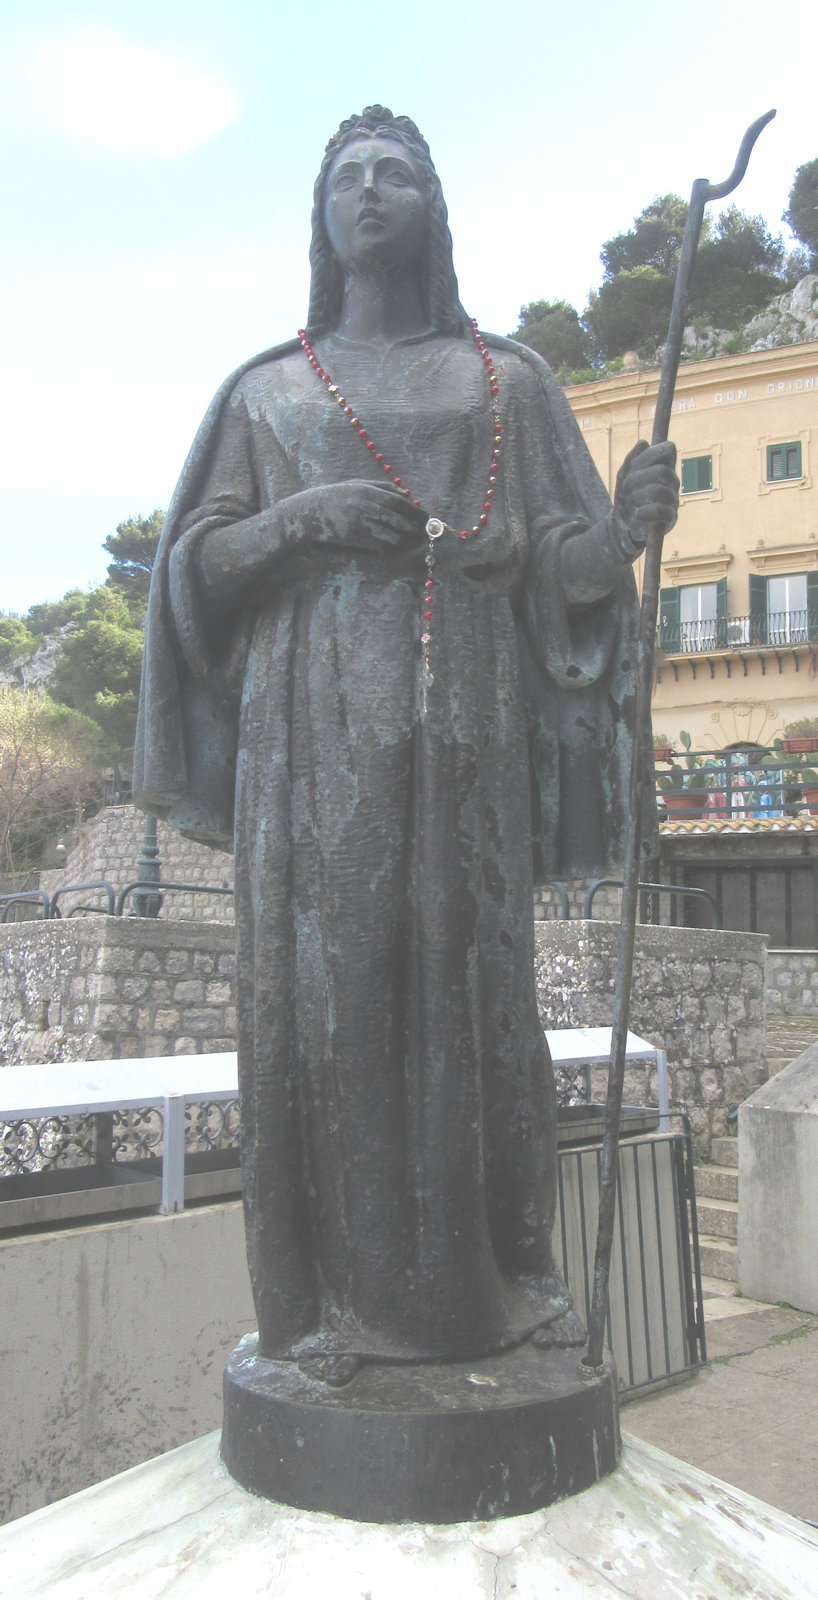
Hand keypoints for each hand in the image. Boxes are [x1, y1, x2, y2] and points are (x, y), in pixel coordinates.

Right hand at [290, 479, 426, 563]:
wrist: (309, 514)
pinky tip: (394, 543)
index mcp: (366, 491)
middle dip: (414, 526)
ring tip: (413, 538)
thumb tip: (407, 493)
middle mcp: (365, 506)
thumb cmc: (335, 497)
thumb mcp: (357, 485)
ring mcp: (359, 524)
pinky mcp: (354, 539)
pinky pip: (379, 545)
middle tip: (425, 531)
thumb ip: (382, 486)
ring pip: (391, 534)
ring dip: (404, 538)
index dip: (414, 510)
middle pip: (397, 519)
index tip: (426, 516)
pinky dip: (389, 545)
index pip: (398, 502)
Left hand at [614, 440, 677, 544]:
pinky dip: (645, 512)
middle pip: (662, 471)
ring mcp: (673, 499)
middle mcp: (672, 481)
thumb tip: (644, 443)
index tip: (633, 465)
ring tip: (630, 503)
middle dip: (637, 478)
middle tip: (625, 487)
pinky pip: (660, 511)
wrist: (623, 526)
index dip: (651, 453)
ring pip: (659, 491)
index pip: (668, 449)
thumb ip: (632, 458)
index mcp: (664, 467)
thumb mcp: (624, 476)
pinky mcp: (670, 518)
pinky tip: (639, 514)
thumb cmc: (627, 497)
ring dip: (637, 496)